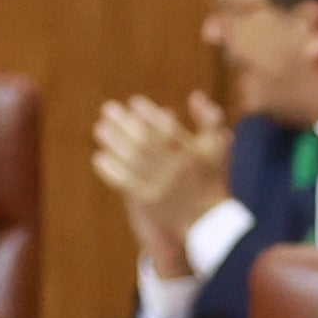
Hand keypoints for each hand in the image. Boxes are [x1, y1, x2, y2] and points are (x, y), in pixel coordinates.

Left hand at [92, 93, 233, 271]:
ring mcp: (159, 186)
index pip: (167, 129)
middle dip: (124, 123)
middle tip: (108, 109)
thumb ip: (209, 119)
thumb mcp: (218, 148)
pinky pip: (125, 183)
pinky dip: (111, 169)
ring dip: (113, 142)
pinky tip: (100, 157)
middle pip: (144, 142)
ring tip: (100, 128)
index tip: (135, 102)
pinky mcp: (147, 202)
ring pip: (132, 160)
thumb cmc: (211, 179)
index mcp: (192, 154)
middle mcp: (175, 169)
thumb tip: (195, 95)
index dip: (149, 114)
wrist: (207, 222)